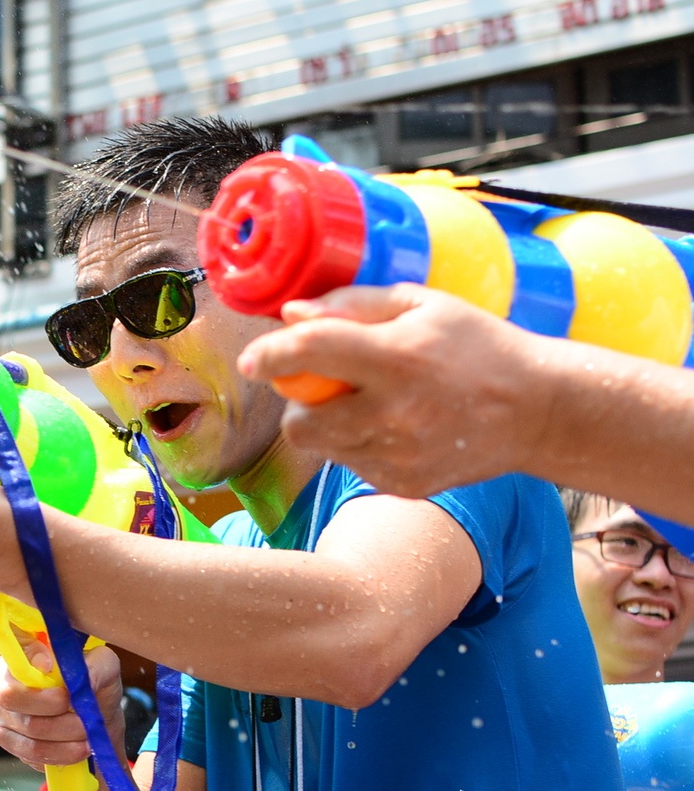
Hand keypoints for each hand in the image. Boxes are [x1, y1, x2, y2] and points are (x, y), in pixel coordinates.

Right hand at [0, 640, 124, 770]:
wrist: (95, 726)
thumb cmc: (95, 689)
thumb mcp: (105, 669)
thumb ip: (94, 666)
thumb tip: (75, 680)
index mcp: (22, 653)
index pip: (10, 646)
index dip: (30, 659)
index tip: (59, 676)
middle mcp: (2, 679)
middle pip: (12, 695)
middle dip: (54, 709)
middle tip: (82, 715)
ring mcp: (0, 710)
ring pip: (28, 727)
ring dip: (65, 733)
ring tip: (87, 733)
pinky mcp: (6, 739)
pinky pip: (30, 750)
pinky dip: (60, 752)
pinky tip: (78, 749)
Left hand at [235, 285, 553, 497]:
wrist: (537, 409)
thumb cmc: (477, 346)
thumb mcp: (422, 305)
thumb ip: (352, 305)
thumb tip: (290, 315)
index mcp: (398, 359)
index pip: (310, 353)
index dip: (271, 355)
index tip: (253, 359)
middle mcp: (394, 413)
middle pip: (300, 421)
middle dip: (299, 401)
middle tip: (325, 384)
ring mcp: (398, 456)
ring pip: (320, 446)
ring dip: (327, 423)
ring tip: (368, 403)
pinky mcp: (402, 485)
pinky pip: (349, 465)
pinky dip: (356, 445)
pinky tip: (395, 427)